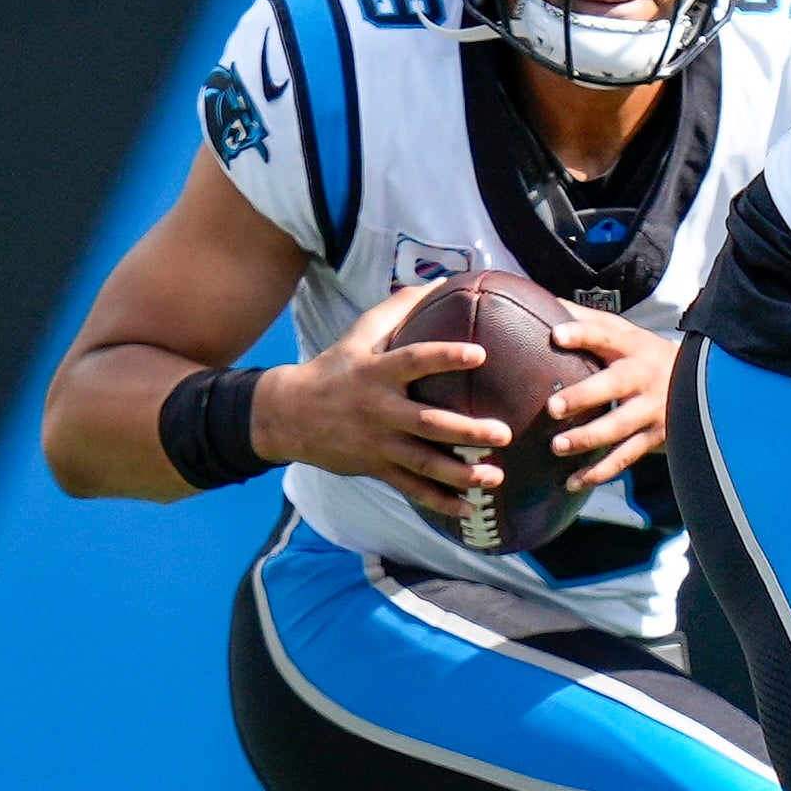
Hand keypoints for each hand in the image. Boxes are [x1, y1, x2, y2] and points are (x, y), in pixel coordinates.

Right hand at [254, 285, 513, 523]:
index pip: (414, 360)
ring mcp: (376, 443)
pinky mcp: (374, 468)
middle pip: (427, 422)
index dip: (445, 357)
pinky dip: (439, 501)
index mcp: (377, 372)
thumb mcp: (358, 334)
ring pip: (423, 462)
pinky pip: (410, 488)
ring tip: (495, 475)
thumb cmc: (334, 369)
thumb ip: (398, 309)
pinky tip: (468, 508)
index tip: (479, 355)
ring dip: (461, 473)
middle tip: (503, 432)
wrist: (287, 415)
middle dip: (466, 431)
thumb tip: (437, 282)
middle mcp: (378, 409)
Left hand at [542, 308, 676, 490]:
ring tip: (558, 447)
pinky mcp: (654, 438)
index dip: (583, 333)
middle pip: (615, 385)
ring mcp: (651, 410)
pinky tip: (573, 481)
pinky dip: (599, 472)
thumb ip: (587, 321)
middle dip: (585, 396)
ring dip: (589, 438)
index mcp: (632, 346)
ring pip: (620, 427)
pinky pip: (625, 458)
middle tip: (552, 406)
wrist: (701, 383)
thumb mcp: (624, 334)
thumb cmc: (644, 355)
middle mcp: (643, 376)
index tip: (557, 335)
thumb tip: (541, 301)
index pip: (606, 334)